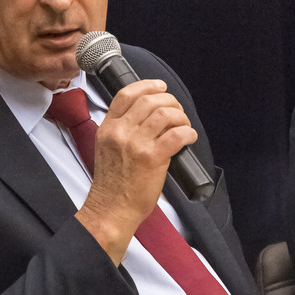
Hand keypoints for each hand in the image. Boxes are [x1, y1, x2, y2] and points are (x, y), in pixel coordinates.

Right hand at [75, 80, 197, 263]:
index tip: (161, 88)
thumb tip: (145, 117)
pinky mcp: (152, 158)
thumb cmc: (112, 184)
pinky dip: (188, 132)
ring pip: (165, 113)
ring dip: (181, 117)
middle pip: (150, 100)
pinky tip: (189, 137)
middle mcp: (121, 132)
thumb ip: (120, 130)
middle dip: (170, 102)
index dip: (147, 85)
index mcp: (108, 128)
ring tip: (184, 126)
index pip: (127, 94)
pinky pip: (176, 134)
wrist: (112, 208)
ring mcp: (136, 144)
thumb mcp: (106, 148)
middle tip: (177, 112)